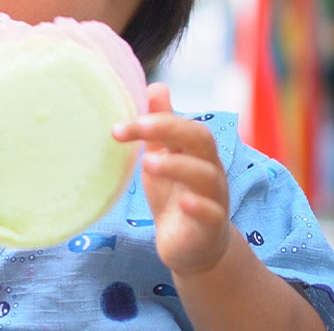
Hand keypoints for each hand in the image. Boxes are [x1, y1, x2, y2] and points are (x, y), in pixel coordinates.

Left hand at [112, 83, 231, 276]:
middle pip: (202, 140)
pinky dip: (199, 205)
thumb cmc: (174, 195)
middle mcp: (210, 170)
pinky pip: (212, 212)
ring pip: (207, 175)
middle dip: (169, 129)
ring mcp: (214, 198)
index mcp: (196, 152)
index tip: (119, 126)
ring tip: (149, 163)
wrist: (190, 247)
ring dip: (178, 166)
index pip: (183, 125)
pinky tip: (183, 201)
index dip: (156, 118)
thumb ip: (159, 127)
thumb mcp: (162, 157)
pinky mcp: (212, 226)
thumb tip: (155, 85)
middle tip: (136, 128)